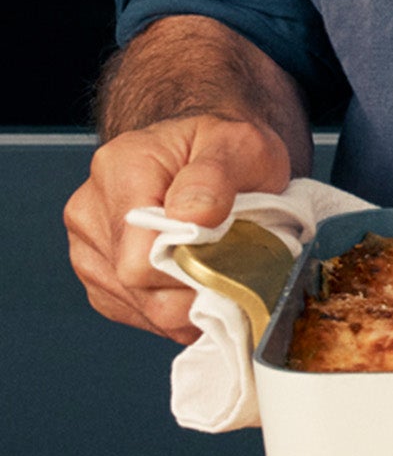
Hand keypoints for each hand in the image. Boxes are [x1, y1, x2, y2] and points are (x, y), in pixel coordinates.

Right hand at [64, 112, 295, 344]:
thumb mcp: (240, 143)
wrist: (208, 148)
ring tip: (218, 266)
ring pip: (139, 306)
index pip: (140, 259)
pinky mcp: (98, 274)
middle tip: (236, 268)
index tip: (233, 261)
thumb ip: (215, 177)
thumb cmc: (225, 145)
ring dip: (186, 300)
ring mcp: (89, 246)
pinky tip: (197, 280)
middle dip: (195, 289)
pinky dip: (175, 306)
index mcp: (121, 170)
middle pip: (137, 289)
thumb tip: (192, 218)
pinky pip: (137, 312)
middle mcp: (92, 210)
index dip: (191, 272)